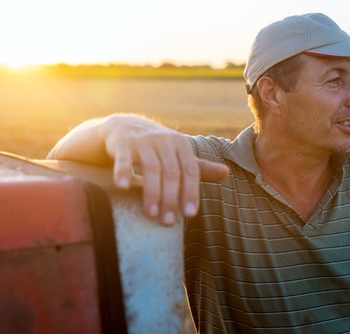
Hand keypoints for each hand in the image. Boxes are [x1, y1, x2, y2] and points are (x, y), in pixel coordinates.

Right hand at [102, 115, 228, 225]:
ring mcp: (143, 141)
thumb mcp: (179, 154)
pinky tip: (123, 187)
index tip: (190, 214)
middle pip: (171, 172)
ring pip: (150, 167)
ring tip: (151, 213)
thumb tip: (227, 173)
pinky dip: (123, 171)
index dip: (191, 192)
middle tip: (167, 222)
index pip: (190, 171)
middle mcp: (164, 141)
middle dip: (170, 198)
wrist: (126, 127)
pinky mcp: (123, 144)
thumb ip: (200, 168)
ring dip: (152, 191)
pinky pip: (124, 159)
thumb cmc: (158, 147)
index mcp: (181, 145)